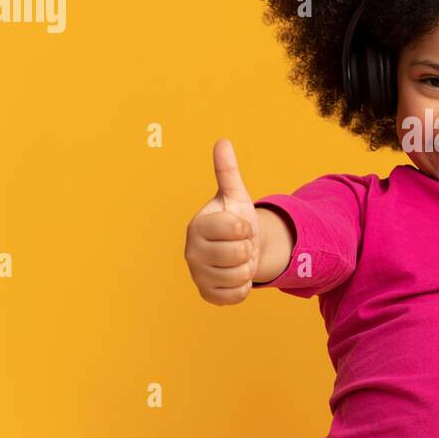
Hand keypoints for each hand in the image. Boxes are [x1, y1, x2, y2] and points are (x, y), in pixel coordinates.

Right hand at [184, 138, 261, 304]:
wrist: (238, 248)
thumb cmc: (235, 220)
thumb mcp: (235, 196)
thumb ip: (227, 171)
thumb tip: (222, 142)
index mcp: (197, 225)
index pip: (236, 228)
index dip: (246, 227)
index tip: (239, 226)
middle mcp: (191, 251)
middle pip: (239, 254)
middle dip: (248, 248)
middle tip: (239, 244)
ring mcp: (197, 275)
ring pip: (240, 276)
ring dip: (247, 267)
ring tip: (238, 259)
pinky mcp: (206, 295)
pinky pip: (237, 295)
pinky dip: (243, 286)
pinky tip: (235, 275)